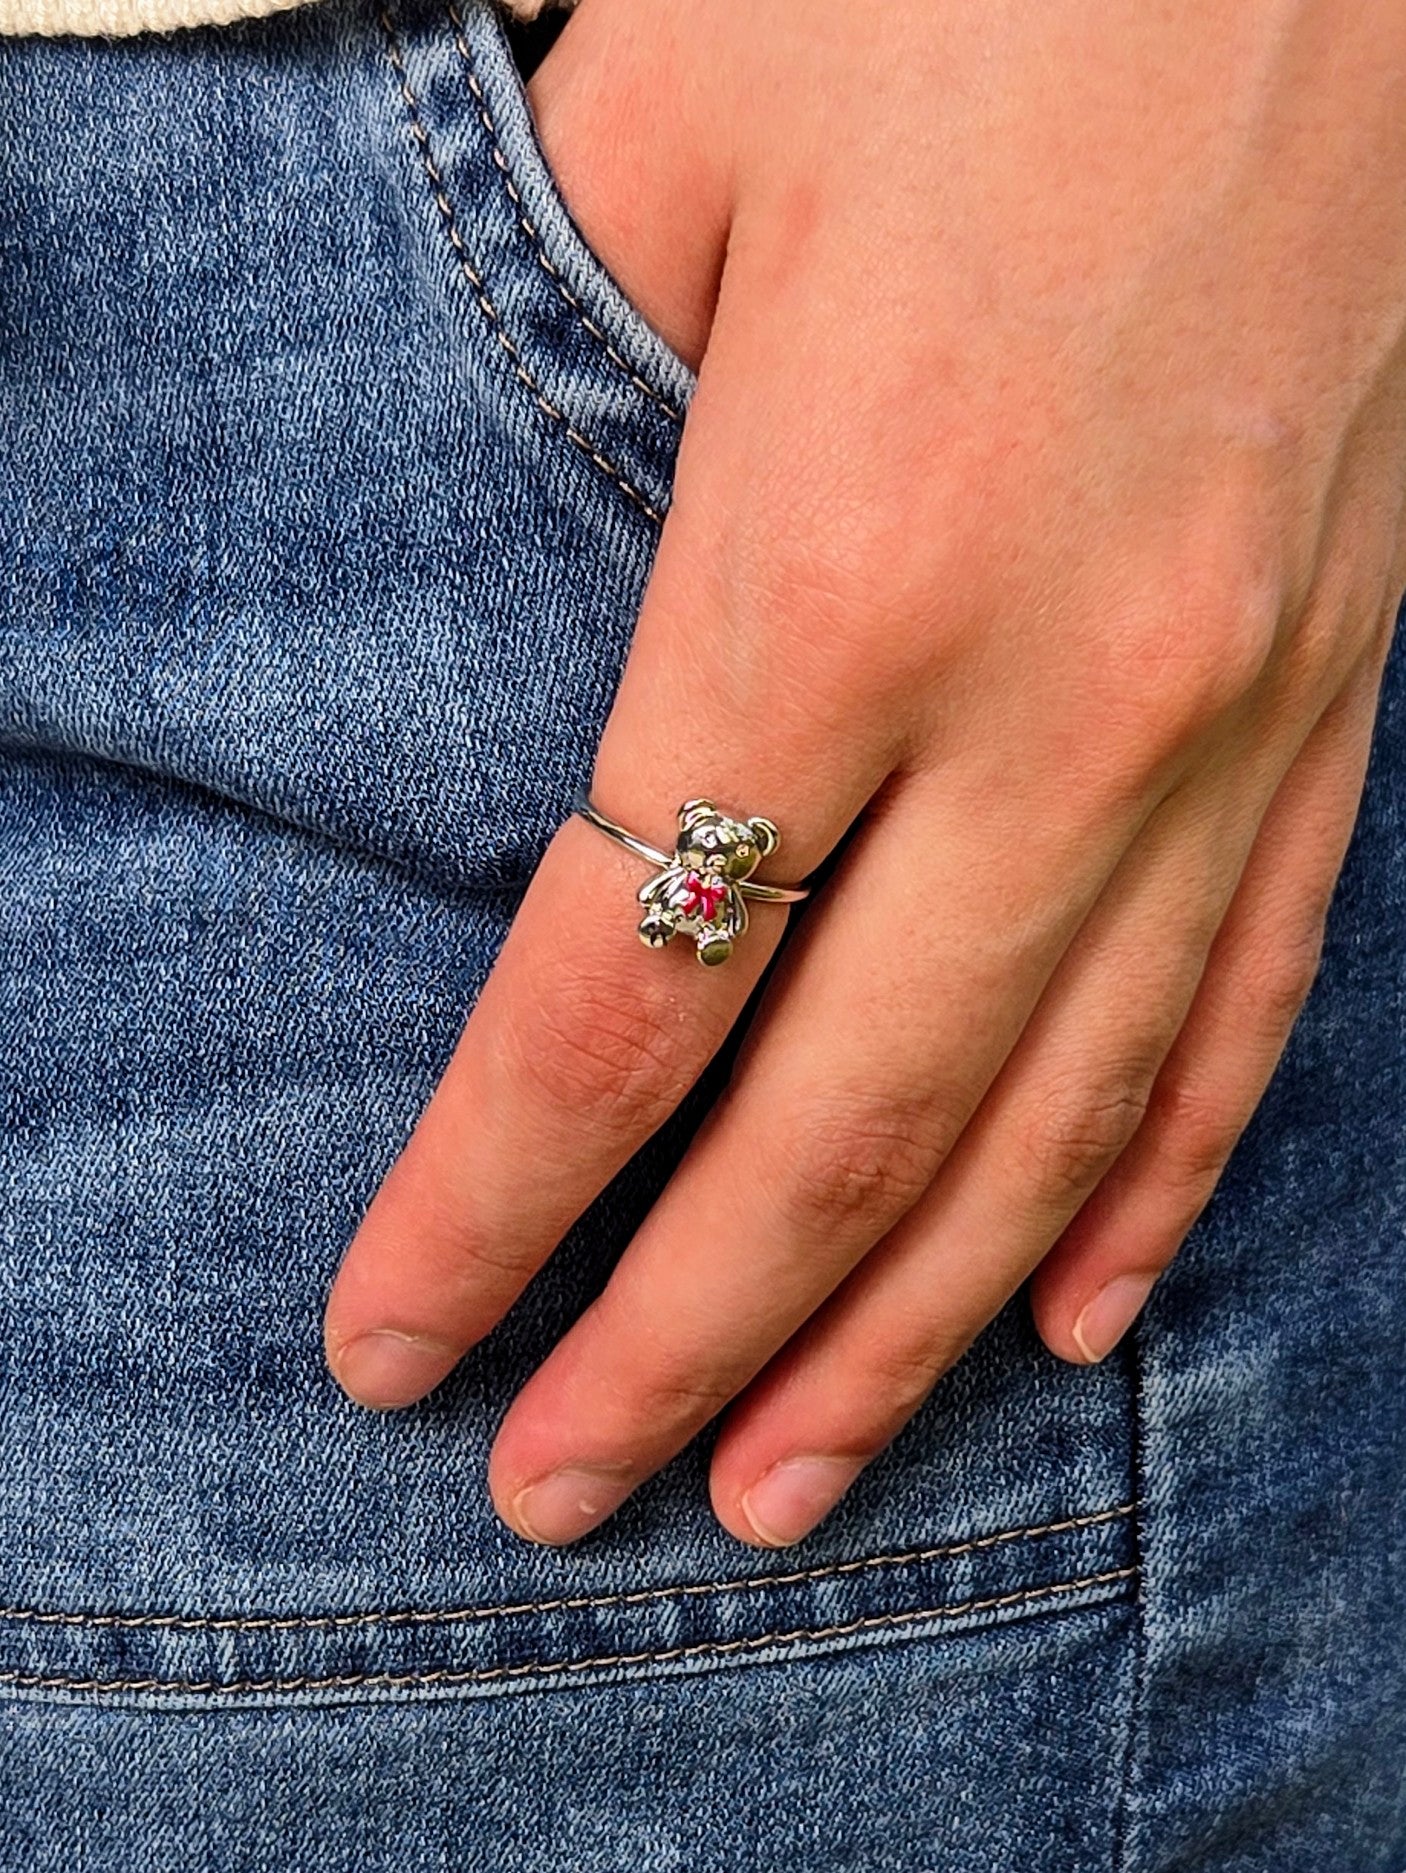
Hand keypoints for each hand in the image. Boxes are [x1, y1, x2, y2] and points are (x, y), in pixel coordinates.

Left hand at [323, 0, 1405, 1548]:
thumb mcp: (676, 141)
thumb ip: (562, 419)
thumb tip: (511, 621)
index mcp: (845, 566)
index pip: (622, 991)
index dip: (493, 1202)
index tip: (394, 1339)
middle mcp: (1067, 699)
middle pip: (837, 1122)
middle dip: (682, 1339)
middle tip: (564, 1488)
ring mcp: (1231, 716)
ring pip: (1049, 1118)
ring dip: (901, 1329)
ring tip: (785, 1481)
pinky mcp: (1338, 694)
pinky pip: (1244, 1002)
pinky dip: (1146, 1182)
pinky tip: (1057, 1311)